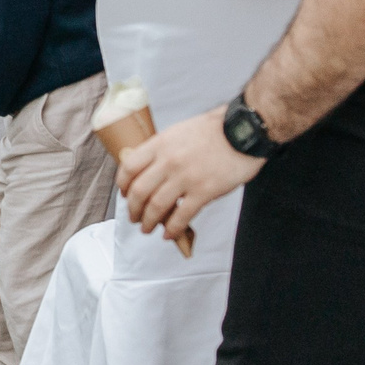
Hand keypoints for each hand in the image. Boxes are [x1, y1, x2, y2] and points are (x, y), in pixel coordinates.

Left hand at [118, 107, 263, 242]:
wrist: (243, 132)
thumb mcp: (178, 132)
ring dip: (148, 222)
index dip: (122, 184)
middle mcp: (168, 161)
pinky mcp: (204, 191)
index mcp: (160, 145)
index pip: (129, 167)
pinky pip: (182, 216)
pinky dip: (172, 228)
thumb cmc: (213, 130)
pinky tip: (169, 234)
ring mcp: (186, 178)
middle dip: (133, 209)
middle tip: (134, 217)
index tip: (124, 194)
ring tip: (147, 229)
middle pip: (139, 191)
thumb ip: (162, 150)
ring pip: (156, 206)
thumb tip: (148, 169)